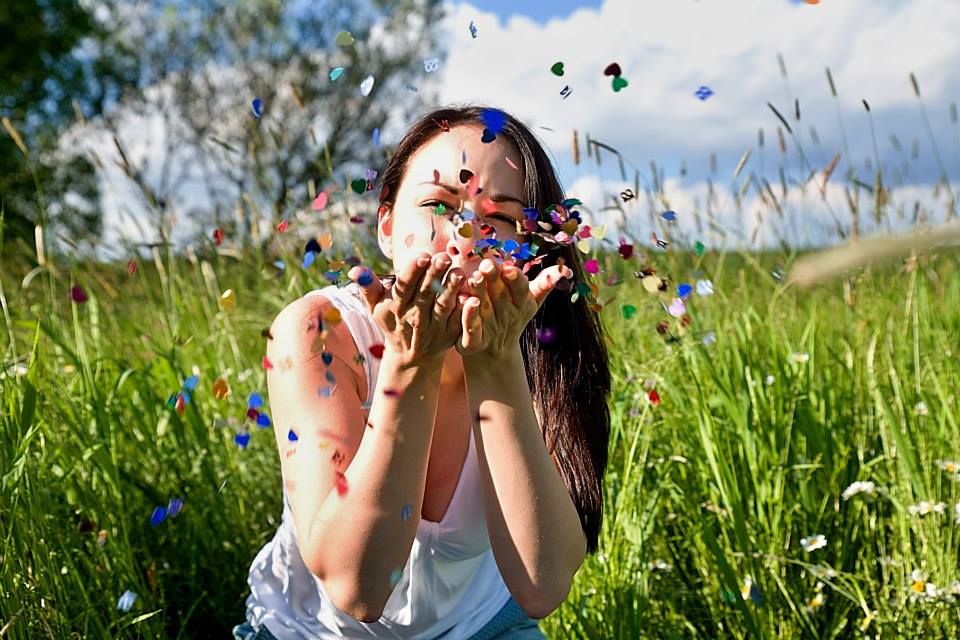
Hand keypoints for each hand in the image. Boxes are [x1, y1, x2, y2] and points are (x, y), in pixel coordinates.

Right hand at [348, 252, 465, 367]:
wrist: (411, 356)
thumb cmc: (392, 322)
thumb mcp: (375, 307)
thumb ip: (368, 287)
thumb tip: (354, 270)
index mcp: (397, 305)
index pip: (404, 286)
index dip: (413, 271)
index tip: (422, 256)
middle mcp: (415, 315)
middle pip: (425, 292)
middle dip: (435, 274)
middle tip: (444, 256)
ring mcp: (433, 326)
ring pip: (443, 305)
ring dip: (451, 289)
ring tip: (459, 272)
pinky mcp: (449, 334)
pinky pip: (457, 320)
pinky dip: (465, 310)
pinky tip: (472, 295)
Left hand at [456, 258, 572, 360]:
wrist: (493, 350)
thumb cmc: (511, 314)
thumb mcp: (529, 300)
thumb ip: (544, 284)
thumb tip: (566, 270)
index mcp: (521, 304)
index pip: (520, 289)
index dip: (515, 279)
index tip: (509, 267)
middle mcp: (506, 316)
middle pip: (500, 296)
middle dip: (494, 280)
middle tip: (487, 265)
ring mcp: (490, 329)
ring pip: (485, 309)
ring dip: (480, 294)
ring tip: (474, 278)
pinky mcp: (474, 342)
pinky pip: (471, 329)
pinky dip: (468, 317)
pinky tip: (464, 302)